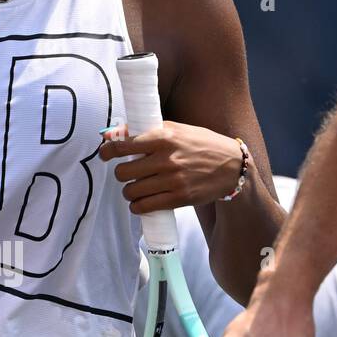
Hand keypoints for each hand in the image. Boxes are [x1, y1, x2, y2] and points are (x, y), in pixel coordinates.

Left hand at [99, 120, 242, 212]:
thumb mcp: (177, 129)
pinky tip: (140, 202)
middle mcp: (166, 159)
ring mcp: (172, 180)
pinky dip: (137, 206)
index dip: (107, 151)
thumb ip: (148, 131)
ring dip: (129, 191)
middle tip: (127, 173)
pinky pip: (145, 206)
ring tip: (136, 188)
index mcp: (164, 137)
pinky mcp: (179, 198)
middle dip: (121, 174)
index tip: (104, 154)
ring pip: (131, 191)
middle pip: (123, 172)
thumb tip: (114, 134)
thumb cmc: (201, 144)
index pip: (123, 145)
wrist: (232, 166)